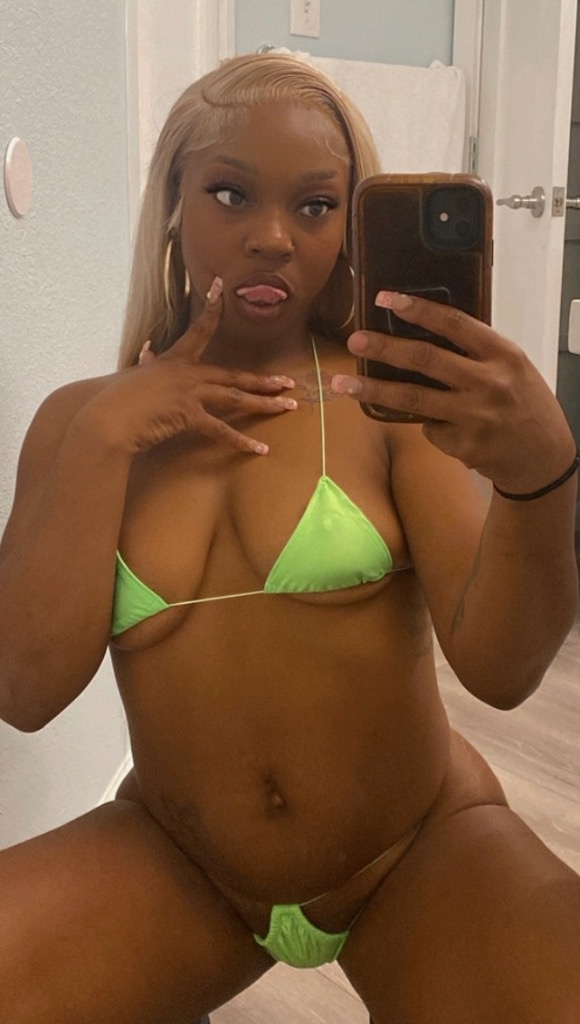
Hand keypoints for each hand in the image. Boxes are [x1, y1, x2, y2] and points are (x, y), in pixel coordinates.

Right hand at [82, 278, 296, 455]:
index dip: (212, 307)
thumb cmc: (115, 399)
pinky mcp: (187, 415)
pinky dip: (241, 441)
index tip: (221, 287)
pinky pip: (221, 430)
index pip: (199, 330)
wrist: (106, 417)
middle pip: (234, 375)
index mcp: (175, 360)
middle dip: (264, 380)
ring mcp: (189, 392)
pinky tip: (260, 449)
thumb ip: (146, 365)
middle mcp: (187, 373)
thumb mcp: (133, 377)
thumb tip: (147, 351)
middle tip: (289, 383)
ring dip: (265, 403)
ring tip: (288, 407)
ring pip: (236, 397)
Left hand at [332, 291, 574, 493]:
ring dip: (375, 390)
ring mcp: (473, 416)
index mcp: (502, 355)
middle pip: (426, 359)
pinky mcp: (462, 445)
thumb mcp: (512, 367)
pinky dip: (427, 424)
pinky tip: (444, 426)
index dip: (418, 309)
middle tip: (355, 340)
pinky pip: (429, 428)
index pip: (454, 324)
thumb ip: (476, 353)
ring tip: (344, 383)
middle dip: (385, 348)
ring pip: (413, 399)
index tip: (385, 299)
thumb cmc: (525, 405)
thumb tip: (422, 333)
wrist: (544, 458)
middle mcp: (488, 383)